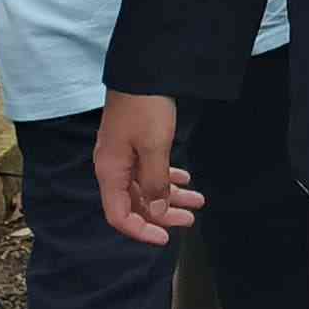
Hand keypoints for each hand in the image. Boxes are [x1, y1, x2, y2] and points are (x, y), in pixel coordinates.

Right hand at [94, 92, 202, 247]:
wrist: (144, 70)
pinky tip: (185, 179)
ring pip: (146, 186)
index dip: (141, 231)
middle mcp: (113, 167)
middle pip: (135, 203)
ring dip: (170, 195)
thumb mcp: (154, 147)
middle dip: (163, 215)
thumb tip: (158, 214)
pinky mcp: (135, 142)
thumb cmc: (146, 108)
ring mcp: (124, 154)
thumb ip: (155, 183)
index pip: (119, 216)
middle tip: (191, 219)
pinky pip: (149, 169)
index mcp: (110, 171)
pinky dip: (167, 177)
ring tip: (198, 201)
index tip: (165, 238)